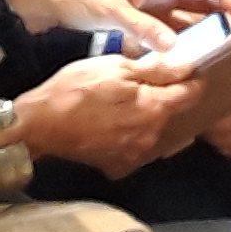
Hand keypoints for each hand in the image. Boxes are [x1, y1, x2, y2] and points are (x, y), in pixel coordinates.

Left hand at [0, 0, 230, 51]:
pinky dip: (185, 45)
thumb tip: (176, 50)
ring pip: (189, 20)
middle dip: (229, 20)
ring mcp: (150, 5)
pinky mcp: (139, 21)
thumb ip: (142, 29)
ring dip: (209, 35)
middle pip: (203, 3)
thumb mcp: (110, 10)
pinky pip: (171, 33)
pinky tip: (195, 63)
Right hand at [6, 56, 197, 178]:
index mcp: (155, 109)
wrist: (40, 126)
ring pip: (155, 132)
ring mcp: (135, 155)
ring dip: (150, 118)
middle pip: (172, 115)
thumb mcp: (116, 68)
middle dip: (167, 98)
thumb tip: (188, 66)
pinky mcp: (118, 165)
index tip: (185, 70)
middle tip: (147, 82)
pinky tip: (115, 125)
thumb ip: (156, 70)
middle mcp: (151, 137)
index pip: (190, 94)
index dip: (190, 79)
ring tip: (127, 104)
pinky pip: (136, 148)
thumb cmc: (76, 90)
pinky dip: (132, 136)